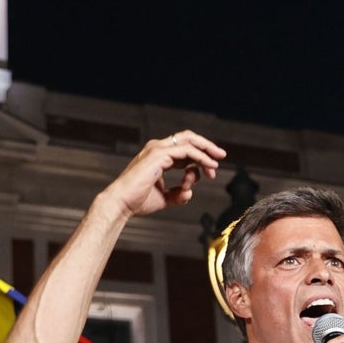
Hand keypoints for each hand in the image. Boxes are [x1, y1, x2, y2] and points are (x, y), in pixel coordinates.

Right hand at [103, 130, 225, 217]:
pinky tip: (209, 166)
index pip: (184, 149)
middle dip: (207, 146)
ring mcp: (157, 149)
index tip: (210, 174)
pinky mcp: (159, 155)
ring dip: (206, 152)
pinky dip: (200, 157)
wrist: (122, 204)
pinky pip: (186, 151)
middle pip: (188, 138)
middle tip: (221, 155)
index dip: (200, 160)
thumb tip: (189, 193)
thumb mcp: (163, 198)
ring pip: (189, 141)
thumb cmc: (137, 201)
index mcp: (158, 156)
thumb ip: (178, 194)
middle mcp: (157, 149)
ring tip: (215, 166)